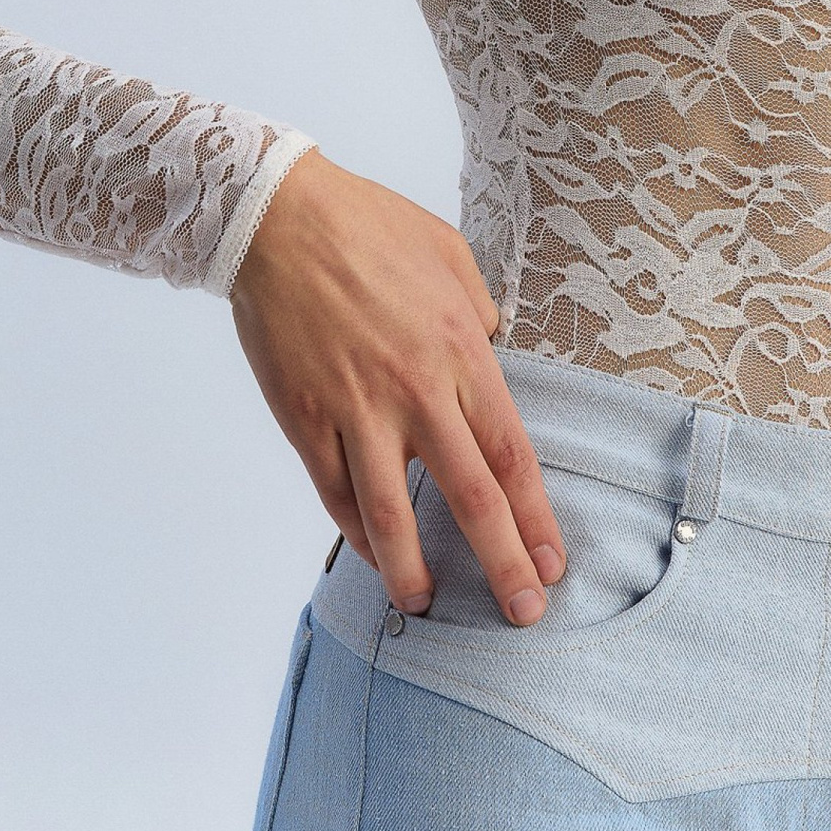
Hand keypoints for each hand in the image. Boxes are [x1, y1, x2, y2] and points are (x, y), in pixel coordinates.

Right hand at [226, 151, 566, 625]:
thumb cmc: (369, 224)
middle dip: (502, 565)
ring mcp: (355, 408)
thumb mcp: (450, 254)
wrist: (276, 216)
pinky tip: (372, 552)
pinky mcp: (304, 416)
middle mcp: (416, 390)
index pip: (511, 455)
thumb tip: (491, 345)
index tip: (553, 564)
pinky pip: (334, 490)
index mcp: (462, 350)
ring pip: (392, 512)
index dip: (536, 518)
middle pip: (470, 497)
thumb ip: (480, 310)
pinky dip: (356, 529)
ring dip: (413, 569)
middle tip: (523, 615)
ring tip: (426, 605)